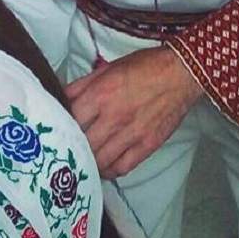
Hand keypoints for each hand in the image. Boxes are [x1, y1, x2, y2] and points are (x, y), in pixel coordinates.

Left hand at [65, 47, 202, 177]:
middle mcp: (114, 116)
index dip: (60, 127)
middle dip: (72, 148)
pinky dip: (110, 171)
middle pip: (82, 144)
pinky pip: (122, 167)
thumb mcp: (106, 69)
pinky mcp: (148, 145)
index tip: (57, 131)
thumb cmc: (144, 67)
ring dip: (88, 163)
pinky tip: (104, 166)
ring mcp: (132, 133)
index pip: (70, 120)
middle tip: (67, 150)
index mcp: (100, 94)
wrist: (181, 73)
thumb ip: (81, 86)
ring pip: (100, 161)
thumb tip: (59, 98)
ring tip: (83, 161)